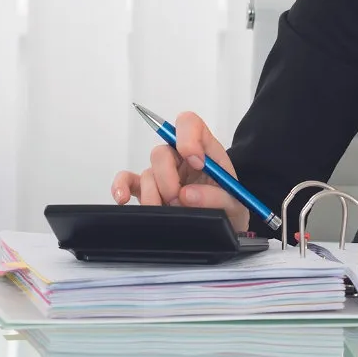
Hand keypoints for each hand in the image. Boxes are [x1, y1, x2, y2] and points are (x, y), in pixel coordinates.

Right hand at [110, 111, 249, 232]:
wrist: (223, 232)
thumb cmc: (230, 211)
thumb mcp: (236, 205)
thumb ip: (218, 197)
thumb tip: (187, 194)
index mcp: (206, 151)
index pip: (190, 125)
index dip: (188, 138)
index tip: (196, 162)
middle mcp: (181, 159)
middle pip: (163, 151)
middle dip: (168, 177)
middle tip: (178, 198)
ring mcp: (163, 174)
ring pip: (147, 171)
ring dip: (154, 193)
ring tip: (168, 211)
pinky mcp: (146, 191)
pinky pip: (127, 181)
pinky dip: (121, 187)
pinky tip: (123, 198)